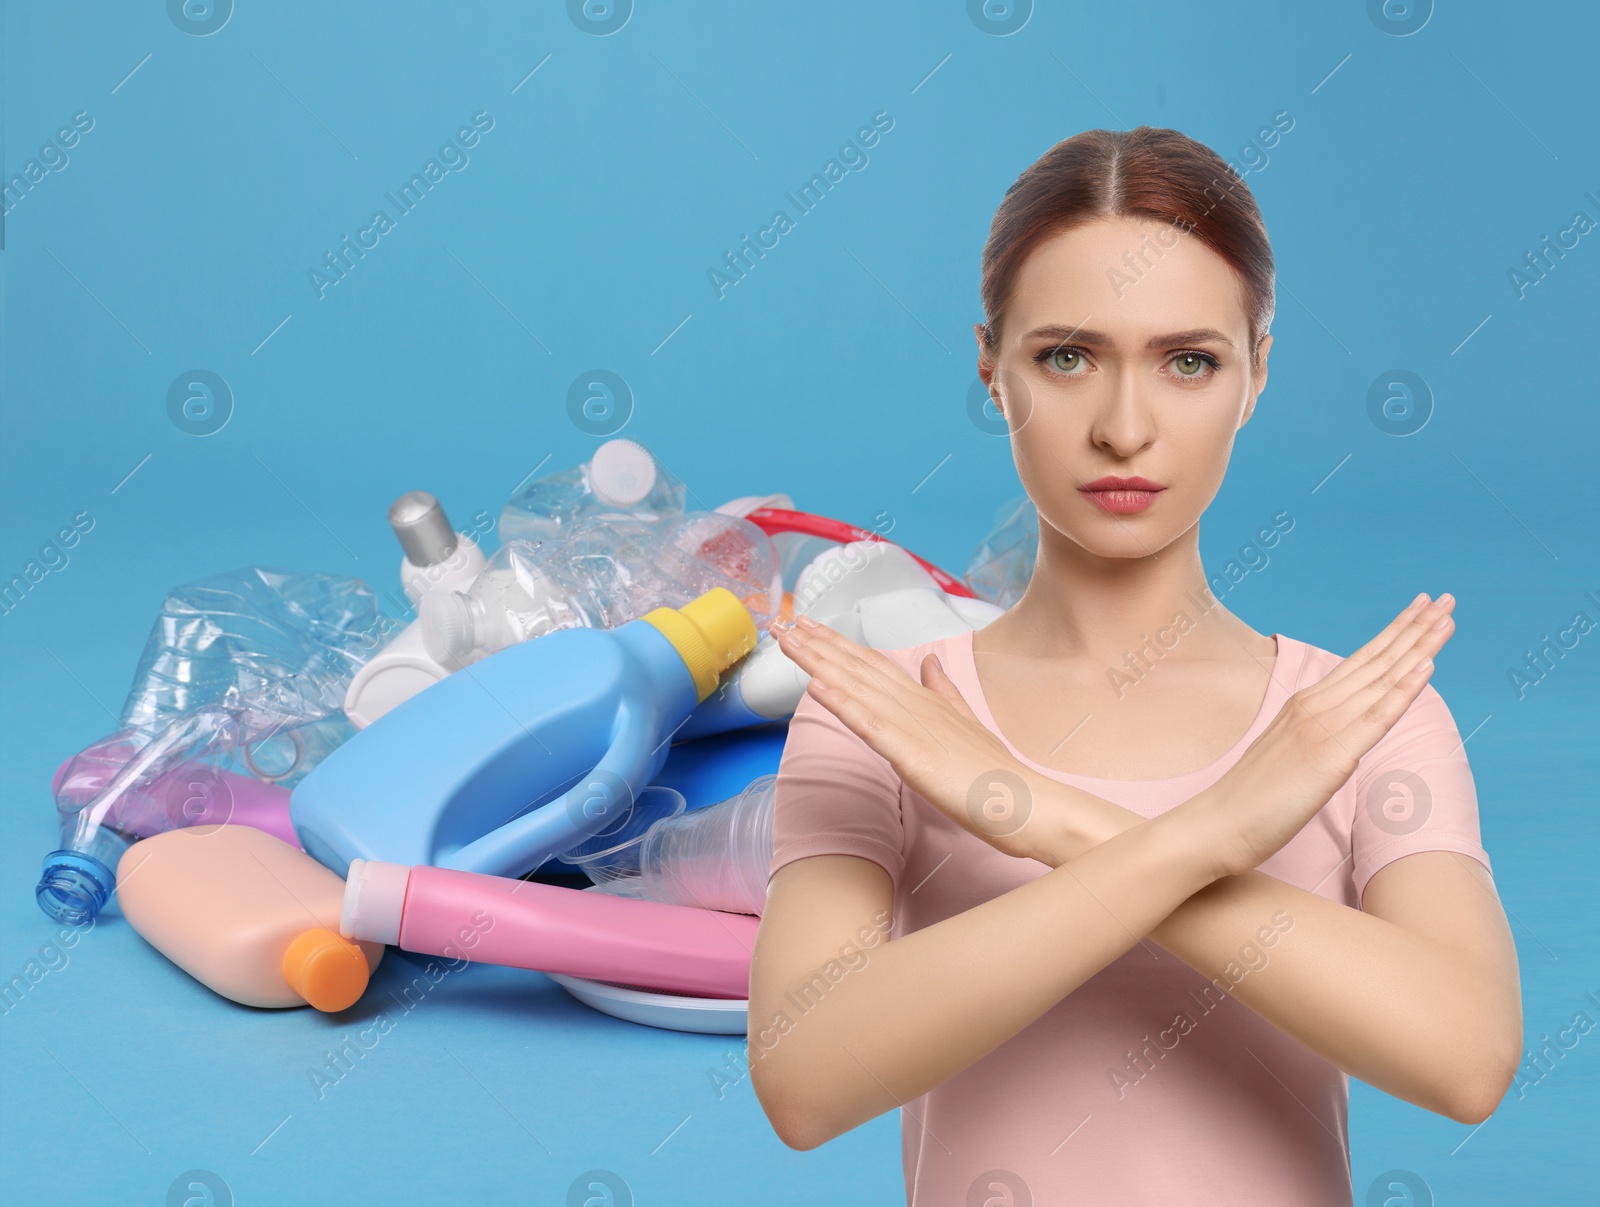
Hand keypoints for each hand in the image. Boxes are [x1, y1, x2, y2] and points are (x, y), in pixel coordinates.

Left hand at [771, 615, 1069, 862]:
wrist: (1028, 803)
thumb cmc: (997, 774)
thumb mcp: (966, 724)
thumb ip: (945, 691)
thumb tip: (929, 661)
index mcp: (925, 699)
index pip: (874, 664)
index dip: (839, 645)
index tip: (810, 626)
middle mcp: (915, 704)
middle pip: (858, 667)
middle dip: (818, 644)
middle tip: (783, 622)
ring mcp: (912, 726)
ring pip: (856, 687)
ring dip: (818, 662)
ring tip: (787, 640)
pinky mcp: (911, 754)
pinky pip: (869, 725)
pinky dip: (841, 703)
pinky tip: (816, 686)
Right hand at [1188, 592, 1457, 879]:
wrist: (1217, 823)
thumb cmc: (1249, 799)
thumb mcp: (1287, 754)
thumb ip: (1314, 736)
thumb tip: (1341, 735)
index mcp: (1305, 704)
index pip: (1360, 661)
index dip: (1394, 633)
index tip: (1420, 608)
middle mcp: (1315, 706)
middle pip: (1375, 659)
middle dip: (1414, 626)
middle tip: (1446, 598)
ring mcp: (1322, 728)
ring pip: (1381, 678)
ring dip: (1418, 644)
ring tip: (1446, 618)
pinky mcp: (1330, 757)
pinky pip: (1376, 717)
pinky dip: (1403, 688)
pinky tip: (1427, 665)